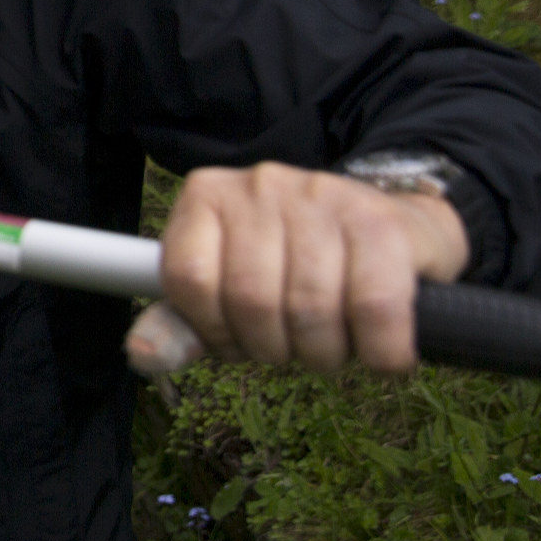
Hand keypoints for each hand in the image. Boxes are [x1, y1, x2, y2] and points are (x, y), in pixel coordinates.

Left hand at [149, 161, 468, 374]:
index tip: (241, 342)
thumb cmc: (299, 272)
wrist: (398, 234)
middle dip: (274, 348)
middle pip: (250, 299)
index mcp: (207, 195)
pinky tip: (381, 351)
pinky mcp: (382, 220)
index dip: (216, 331)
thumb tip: (142, 356)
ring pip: (309, 307)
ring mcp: (321, 194)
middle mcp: (259, 184)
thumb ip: (181, 326)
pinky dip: (379, 351)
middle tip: (297, 347)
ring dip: (326, 352)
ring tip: (335, 343)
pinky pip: (374, 308)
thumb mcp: (227, 294)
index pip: (187, 279)